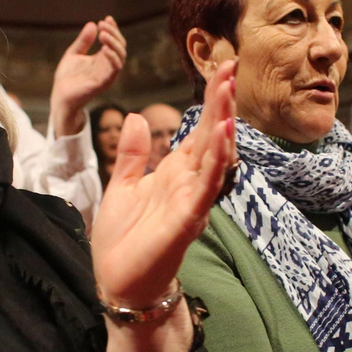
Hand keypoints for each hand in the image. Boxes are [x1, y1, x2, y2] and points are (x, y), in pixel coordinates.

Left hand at [49, 17, 125, 136]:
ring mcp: (107, 74)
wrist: (60, 96)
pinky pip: (114, 69)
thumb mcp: (74, 54)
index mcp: (102, 59)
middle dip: (114, 33)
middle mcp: (107, 66)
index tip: (106, 18)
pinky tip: (104, 48)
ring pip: (120, 56)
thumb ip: (83, 41)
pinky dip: (113, 57)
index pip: (114, 42)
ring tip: (103, 33)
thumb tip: (92, 24)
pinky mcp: (103, 83)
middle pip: (120, 47)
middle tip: (103, 24)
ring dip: (114, 43)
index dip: (113, 29)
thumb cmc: (67, 78)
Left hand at [92, 60, 236, 310]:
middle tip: (231, 68)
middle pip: (213, 136)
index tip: (221, 69)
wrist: (119, 284)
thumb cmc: (122, 242)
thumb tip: (139, 118)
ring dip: (223, 123)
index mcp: (174, 173)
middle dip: (222, 102)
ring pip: (216, 156)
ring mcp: (193, 200)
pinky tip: (222, 135)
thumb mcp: (121, 187)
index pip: (198, 129)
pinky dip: (216, 160)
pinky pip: (207, 186)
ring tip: (227, 92)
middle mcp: (190, 183)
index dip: (210, 100)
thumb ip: (133, 155)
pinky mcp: (188, 219)